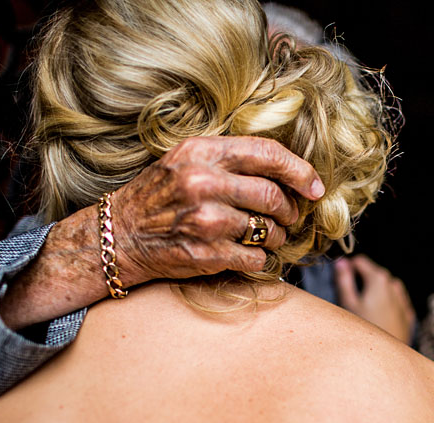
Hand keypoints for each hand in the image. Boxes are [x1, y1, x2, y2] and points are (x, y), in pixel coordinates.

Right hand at [0, 136, 322, 330]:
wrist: (118, 236)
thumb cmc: (159, 197)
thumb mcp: (187, 161)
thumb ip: (231, 160)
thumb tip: (287, 173)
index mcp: (202, 152)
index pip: (268, 154)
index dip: (300, 171)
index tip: (315, 187)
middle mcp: (203, 182)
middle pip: (272, 196)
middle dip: (289, 211)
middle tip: (289, 218)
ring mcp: (204, 220)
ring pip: (268, 230)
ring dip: (275, 237)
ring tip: (265, 236)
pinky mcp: (205, 253)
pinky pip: (255, 257)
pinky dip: (258, 259)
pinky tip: (246, 254)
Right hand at [335, 255, 415, 343]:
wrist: (388, 358)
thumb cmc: (366, 330)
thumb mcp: (349, 304)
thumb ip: (344, 280)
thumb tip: (341, 263)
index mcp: (378, 279)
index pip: (361, 262)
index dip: (349, 267)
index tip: (341, 277)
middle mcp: (394, 286)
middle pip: (374, 275)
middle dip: (362, 282)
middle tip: (349, 298)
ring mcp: (403, 300)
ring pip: (385, 289)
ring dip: (374, 294)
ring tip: (363, 311)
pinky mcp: (407, 315)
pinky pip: (394, 304)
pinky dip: (385, 306)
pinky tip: (376, 319)